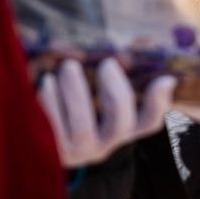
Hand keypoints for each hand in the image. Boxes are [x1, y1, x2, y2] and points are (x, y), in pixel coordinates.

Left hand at [37, 58, 176, 167]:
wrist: (34, 141)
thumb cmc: (72, 107)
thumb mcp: (96, 94)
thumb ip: (116, 75)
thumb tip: (138, 46)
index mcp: (122, 130)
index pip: (150, 123)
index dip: (159, 104)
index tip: (164, 79)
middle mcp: (106, 145)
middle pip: (120, 123)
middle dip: (115, 91)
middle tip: (106, 63)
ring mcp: (79, 151)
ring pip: (84, 126)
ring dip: (77, 92)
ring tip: (69, 66)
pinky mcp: (53, 152)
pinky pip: (54, 127)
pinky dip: (51, 102)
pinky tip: (48, 82)